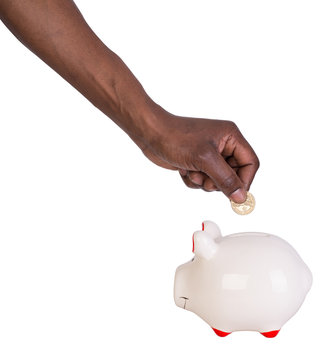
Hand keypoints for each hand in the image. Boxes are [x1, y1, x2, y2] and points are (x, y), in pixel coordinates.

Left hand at [135, 112, 258, 202]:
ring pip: (217, 181)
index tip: (235, 195)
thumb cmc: (176, 138)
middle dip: (217, 182)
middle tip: (205, 180)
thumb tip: (241, 197)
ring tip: (191, 170)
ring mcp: (210, 155)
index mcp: (231, 137)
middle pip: (234, 175)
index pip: (250, 163)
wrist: (150, 134)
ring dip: (203, 182)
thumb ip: (226, 179)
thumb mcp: (205, 159)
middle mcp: (223, 145)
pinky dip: (194, 180)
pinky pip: (203, 181)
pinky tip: (184, 170)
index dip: (244, 181)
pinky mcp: (198, 163)